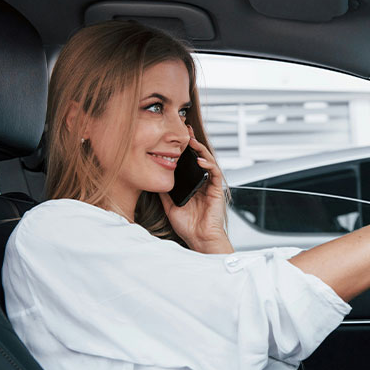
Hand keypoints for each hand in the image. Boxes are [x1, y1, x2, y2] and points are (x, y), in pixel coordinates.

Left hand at [159, 125, 233, 253]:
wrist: (199, 239)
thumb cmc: (188, 226)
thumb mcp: (169, 206)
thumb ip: (164, 192)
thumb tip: (153, 179)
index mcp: (192, 185)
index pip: (188, 163)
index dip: (183, 150)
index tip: (175, 138)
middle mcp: (202, 183)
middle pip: (199, 158)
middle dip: (193, 143)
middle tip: (185, 130)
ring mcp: (210, 186)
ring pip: (208, 161)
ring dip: (201, 150)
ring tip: (192, 141)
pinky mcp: (217, 190)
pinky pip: (214, 173)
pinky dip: (208, 164)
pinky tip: (200, 160)